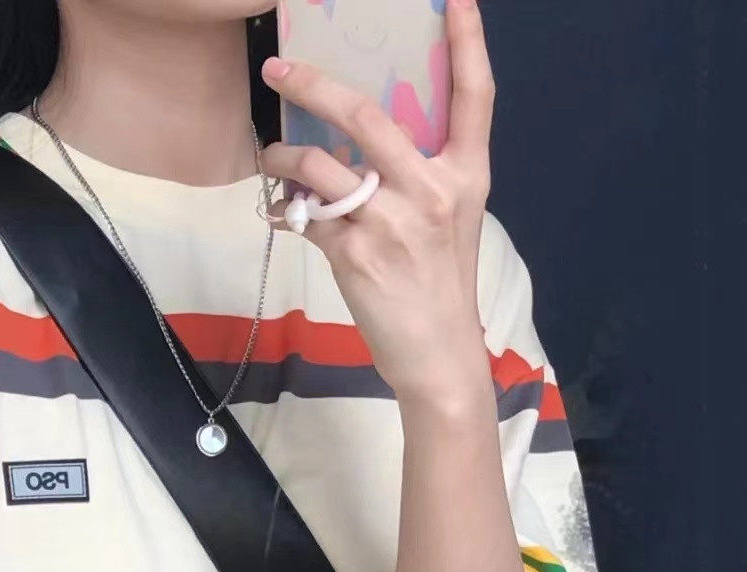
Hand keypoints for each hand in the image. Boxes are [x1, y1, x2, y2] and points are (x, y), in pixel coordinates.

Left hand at [260, 0, 494, 408]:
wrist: (436, 353)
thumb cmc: (440, 284)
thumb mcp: (453, 219)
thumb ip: (421, 174)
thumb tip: (363, 140)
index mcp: (465, 175)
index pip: (475, 96)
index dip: (468, 43)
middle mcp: (430, 190)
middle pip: (365, 114)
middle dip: (312, 85)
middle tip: (279, 68)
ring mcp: (390, 222)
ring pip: (318, 165)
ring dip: (282, 156)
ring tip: (271, 158)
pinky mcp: (354, 255)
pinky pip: (305, 217)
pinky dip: (284, 209)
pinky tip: (277, 209)